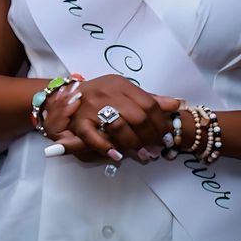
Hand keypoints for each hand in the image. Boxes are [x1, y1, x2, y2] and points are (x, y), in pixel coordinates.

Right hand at [43, 74, 180, 164]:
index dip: (161, 123)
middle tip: (156, 149)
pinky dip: (106, 147)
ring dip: (134, 144)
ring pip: (120, 127)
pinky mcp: (78, 121)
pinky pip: (93, 137)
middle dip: (151, 136)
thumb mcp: (123, 91)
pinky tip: (117, 156)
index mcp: (120, 84)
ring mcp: (91, 107)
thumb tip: (177, 104)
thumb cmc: (99, 95)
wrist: (63, 95)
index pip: (150, 104)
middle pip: (139, 116)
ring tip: (143, 154)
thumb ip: (148, 99)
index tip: (166, 136)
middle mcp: (106, 93)